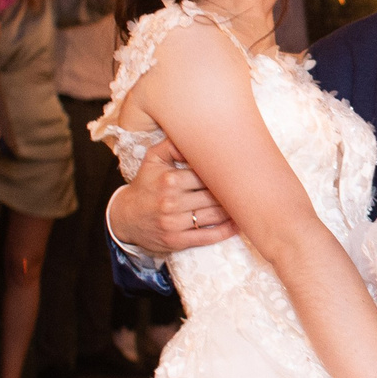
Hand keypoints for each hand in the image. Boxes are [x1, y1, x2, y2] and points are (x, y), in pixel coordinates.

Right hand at [106, 136, 237, 258]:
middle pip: (213, 195)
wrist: (126, 217)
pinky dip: (226, 230)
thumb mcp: (153, 159)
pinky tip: (238, 223)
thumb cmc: (145, 184)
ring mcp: (174, 223)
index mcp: (169, 180)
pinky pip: (208, 236)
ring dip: (233, 210)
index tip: (240, 169)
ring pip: (214, 215)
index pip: (207, 175)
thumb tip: (196, 136)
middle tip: (250, 185)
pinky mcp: (177, 241)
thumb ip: (173, 144)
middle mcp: (172, 202)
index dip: (224, 173)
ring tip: (248, 202)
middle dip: (232, 191)